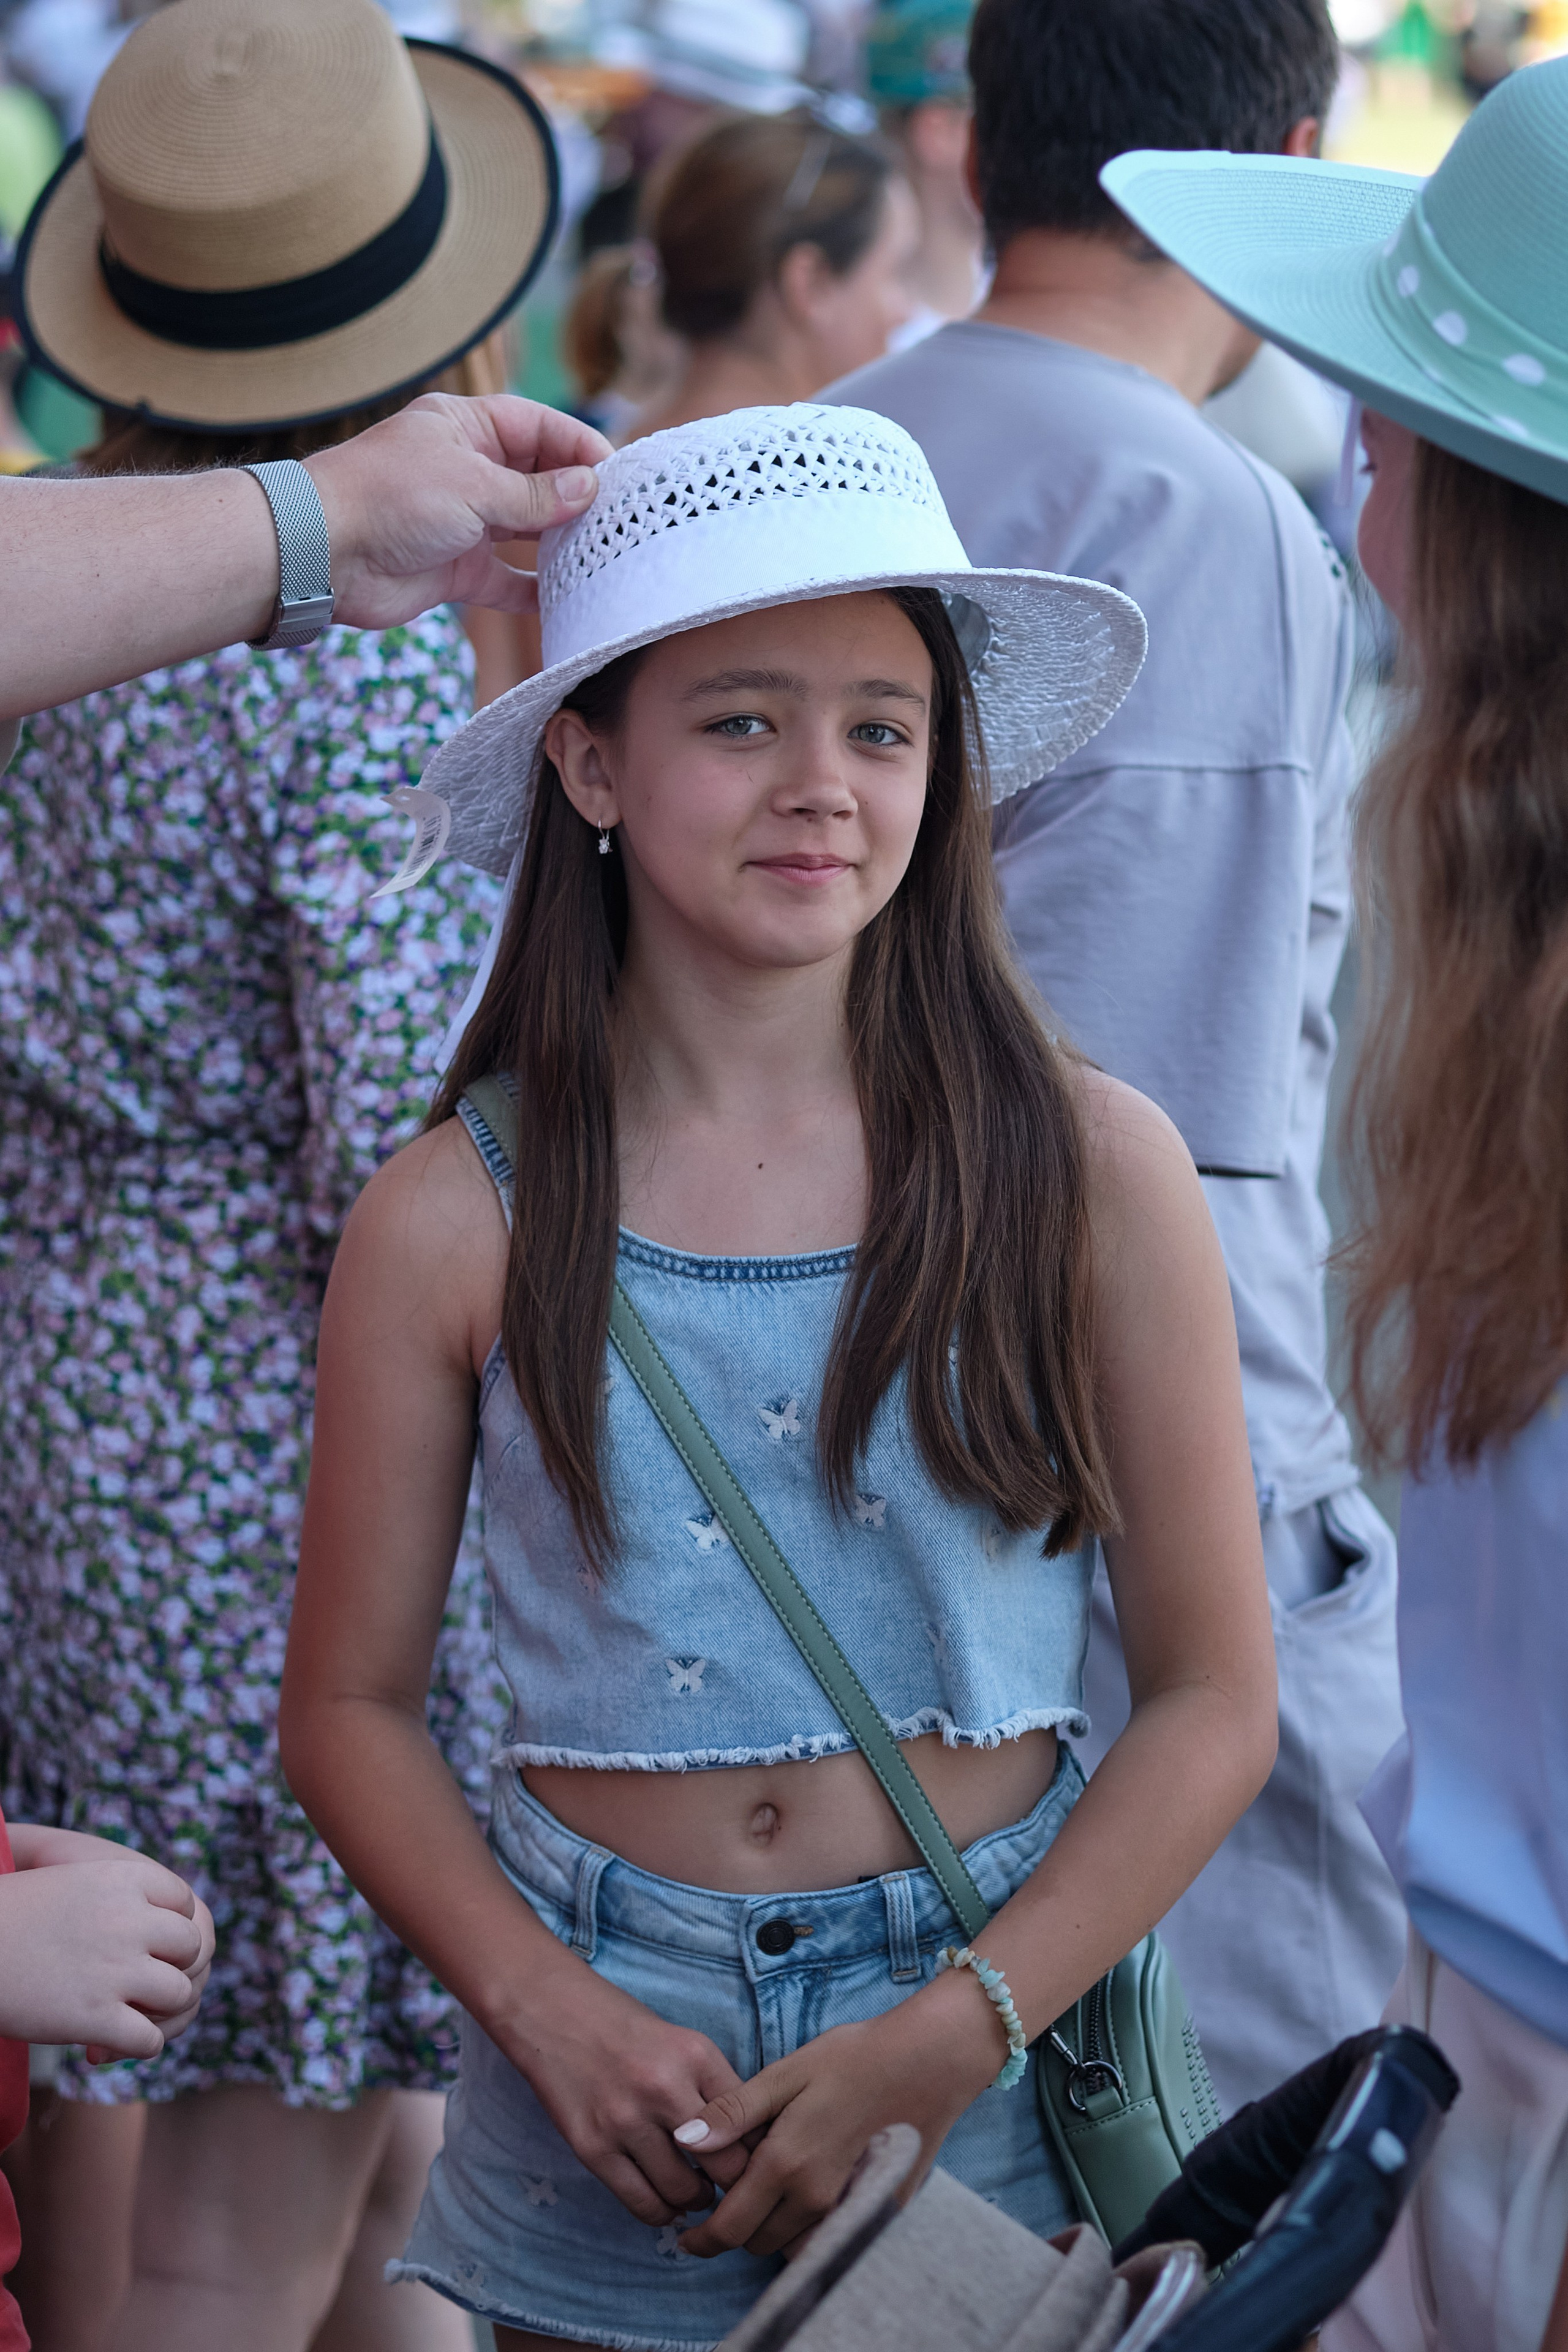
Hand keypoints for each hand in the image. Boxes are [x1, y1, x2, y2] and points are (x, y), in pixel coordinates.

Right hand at [0, 1830, 215, 2058]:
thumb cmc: (12, 1916)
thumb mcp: (73, 1881)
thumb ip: (121, 1895)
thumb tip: (166, 1917)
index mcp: (123, 1878)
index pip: (185, 1904)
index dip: (172, 1926)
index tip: (150, 1943)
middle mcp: (127, 1921)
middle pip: (191, 1946)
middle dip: (173, 1966)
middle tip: (144, 1983)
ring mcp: (114, 1970)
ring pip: (177, 1994)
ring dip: (160, 2010)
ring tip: (132, 2014)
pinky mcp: (94, 2017)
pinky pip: (148, 2039)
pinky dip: (139, 2045)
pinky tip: (109, 2042)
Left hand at [307, 394, 610, 629]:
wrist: (324, 553)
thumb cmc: (389, 497)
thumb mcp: (473, 485)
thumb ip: (534, 495)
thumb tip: (589, 489)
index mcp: (466, 427)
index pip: (539, 428)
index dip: (579, 448)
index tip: (619, 475)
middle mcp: (468, 470)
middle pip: (538, 479)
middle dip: (577, 498)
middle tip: (622, 518)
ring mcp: (463, 522)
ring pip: (527, 530)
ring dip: (562, 544)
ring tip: (603, 554)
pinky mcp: (456, 569)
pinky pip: (507, 580)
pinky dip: (535, 591)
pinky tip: (567, 599)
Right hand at [494, 1957, 755, 2228]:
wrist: (552, 2011)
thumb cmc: (624, 2027)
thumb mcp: (682, 2042)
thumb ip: (714, 2088)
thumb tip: (750, 2142)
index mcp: (696, 2056)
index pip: (750, 2122)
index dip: (761, 2151)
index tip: (759, 2164)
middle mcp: (664, 2088)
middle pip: (725, 2165)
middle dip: (735, 2186)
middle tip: (732, 2189)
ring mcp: (625, 2121)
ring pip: (683, 2191)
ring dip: (696, 2200)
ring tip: (696, 2193)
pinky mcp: (592, 2148)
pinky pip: (641, 2203)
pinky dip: (661, 2212)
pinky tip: (665, 2202)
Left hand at [674, 1968, 1003, 2260]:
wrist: (928, 2061)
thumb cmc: (854, 2059)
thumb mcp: (786, 2073)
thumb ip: (733, 2112)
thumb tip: (684, 2140)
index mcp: (786, 2165)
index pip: (730, 2228)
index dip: (702, 2238)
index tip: (687, 2236)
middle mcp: (816, 2199)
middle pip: (758, 2242)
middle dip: (738, 2226)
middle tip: (736, 2188)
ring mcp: (850, 2209)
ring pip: (794, 2244)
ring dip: (774, 2229)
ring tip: (772, 2187)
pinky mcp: (879, 2208)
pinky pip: (830, 2237)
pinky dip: (810, 2227)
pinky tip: (813, 2185)